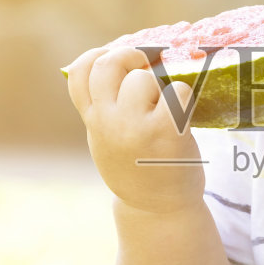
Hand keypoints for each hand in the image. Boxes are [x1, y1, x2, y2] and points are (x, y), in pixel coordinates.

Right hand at [65, 46, 204, 213]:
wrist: (158, 209)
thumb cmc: (137, 168)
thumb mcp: (107, 139)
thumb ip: (106, 107)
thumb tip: (119, 61)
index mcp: (93, 121)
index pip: (80, 72)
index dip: (97, 55)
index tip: (114, 54)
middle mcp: (109, 122)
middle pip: (110, 64)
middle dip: (131, 55)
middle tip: (147, 63)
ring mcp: (137, 126)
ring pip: (145, 78)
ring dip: (160, 85)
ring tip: (165, 107)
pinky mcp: (168, 132)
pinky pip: (177, 93)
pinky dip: (184, 98)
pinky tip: (183, 117)